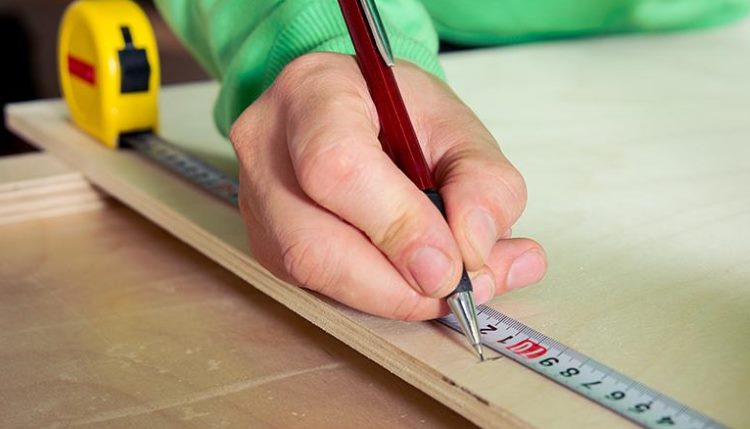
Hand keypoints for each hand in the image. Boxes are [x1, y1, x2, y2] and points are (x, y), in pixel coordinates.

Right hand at [229, 52, 545, 319]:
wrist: (356, 111)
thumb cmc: (402, 114)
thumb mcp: (460, 130)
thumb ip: (484, 186)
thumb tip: (475, 256)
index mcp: (313, 91)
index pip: (336, 167)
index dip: (397, 227)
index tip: (452, 267)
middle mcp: (267, 145)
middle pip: (312, 243)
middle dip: (396, 285)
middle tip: (460, 289)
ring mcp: (254, 198)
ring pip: (311, 275)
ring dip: (389, 296)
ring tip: (447, 283)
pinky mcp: (262, 240)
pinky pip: (314, 287)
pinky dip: (373, 294)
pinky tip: (408, 279)